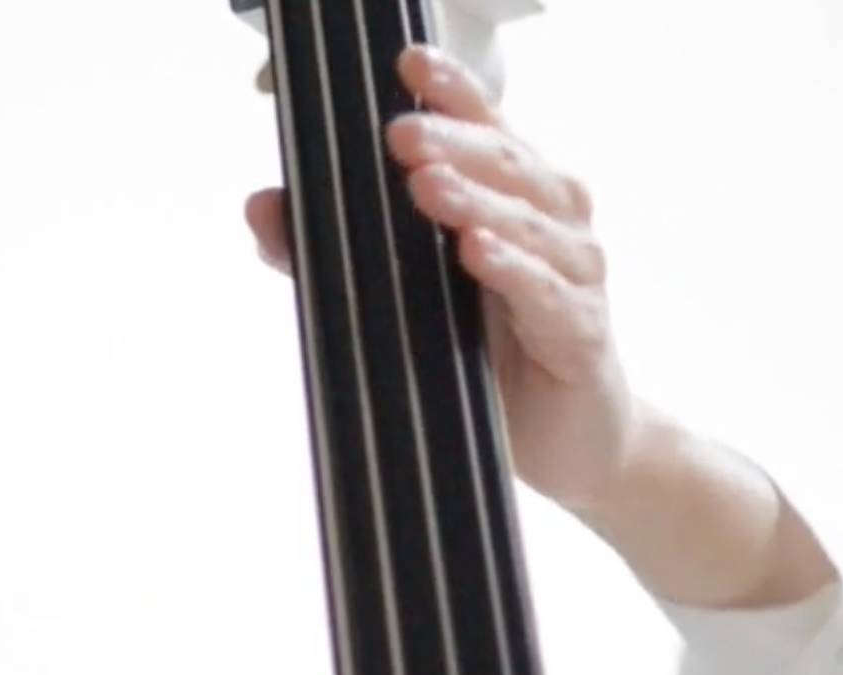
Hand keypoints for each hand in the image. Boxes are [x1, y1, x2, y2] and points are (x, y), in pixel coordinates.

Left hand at [245, 43, 647, 517]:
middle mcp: (553, 224)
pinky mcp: (580, 335)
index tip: (410, 62)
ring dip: (476, 200)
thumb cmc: (491, 360)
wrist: (572, 445)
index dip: (454, 93)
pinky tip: (476, 255)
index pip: (486, 130)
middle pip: (508, 165)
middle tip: (400, 132)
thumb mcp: (399, 302)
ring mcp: (574, 276)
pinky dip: (512, 271)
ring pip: (529, 222)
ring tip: (426, 184)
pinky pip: (546, 294)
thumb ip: (330, 255)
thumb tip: (262, 207)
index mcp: (513, 201)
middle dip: (454, 141)